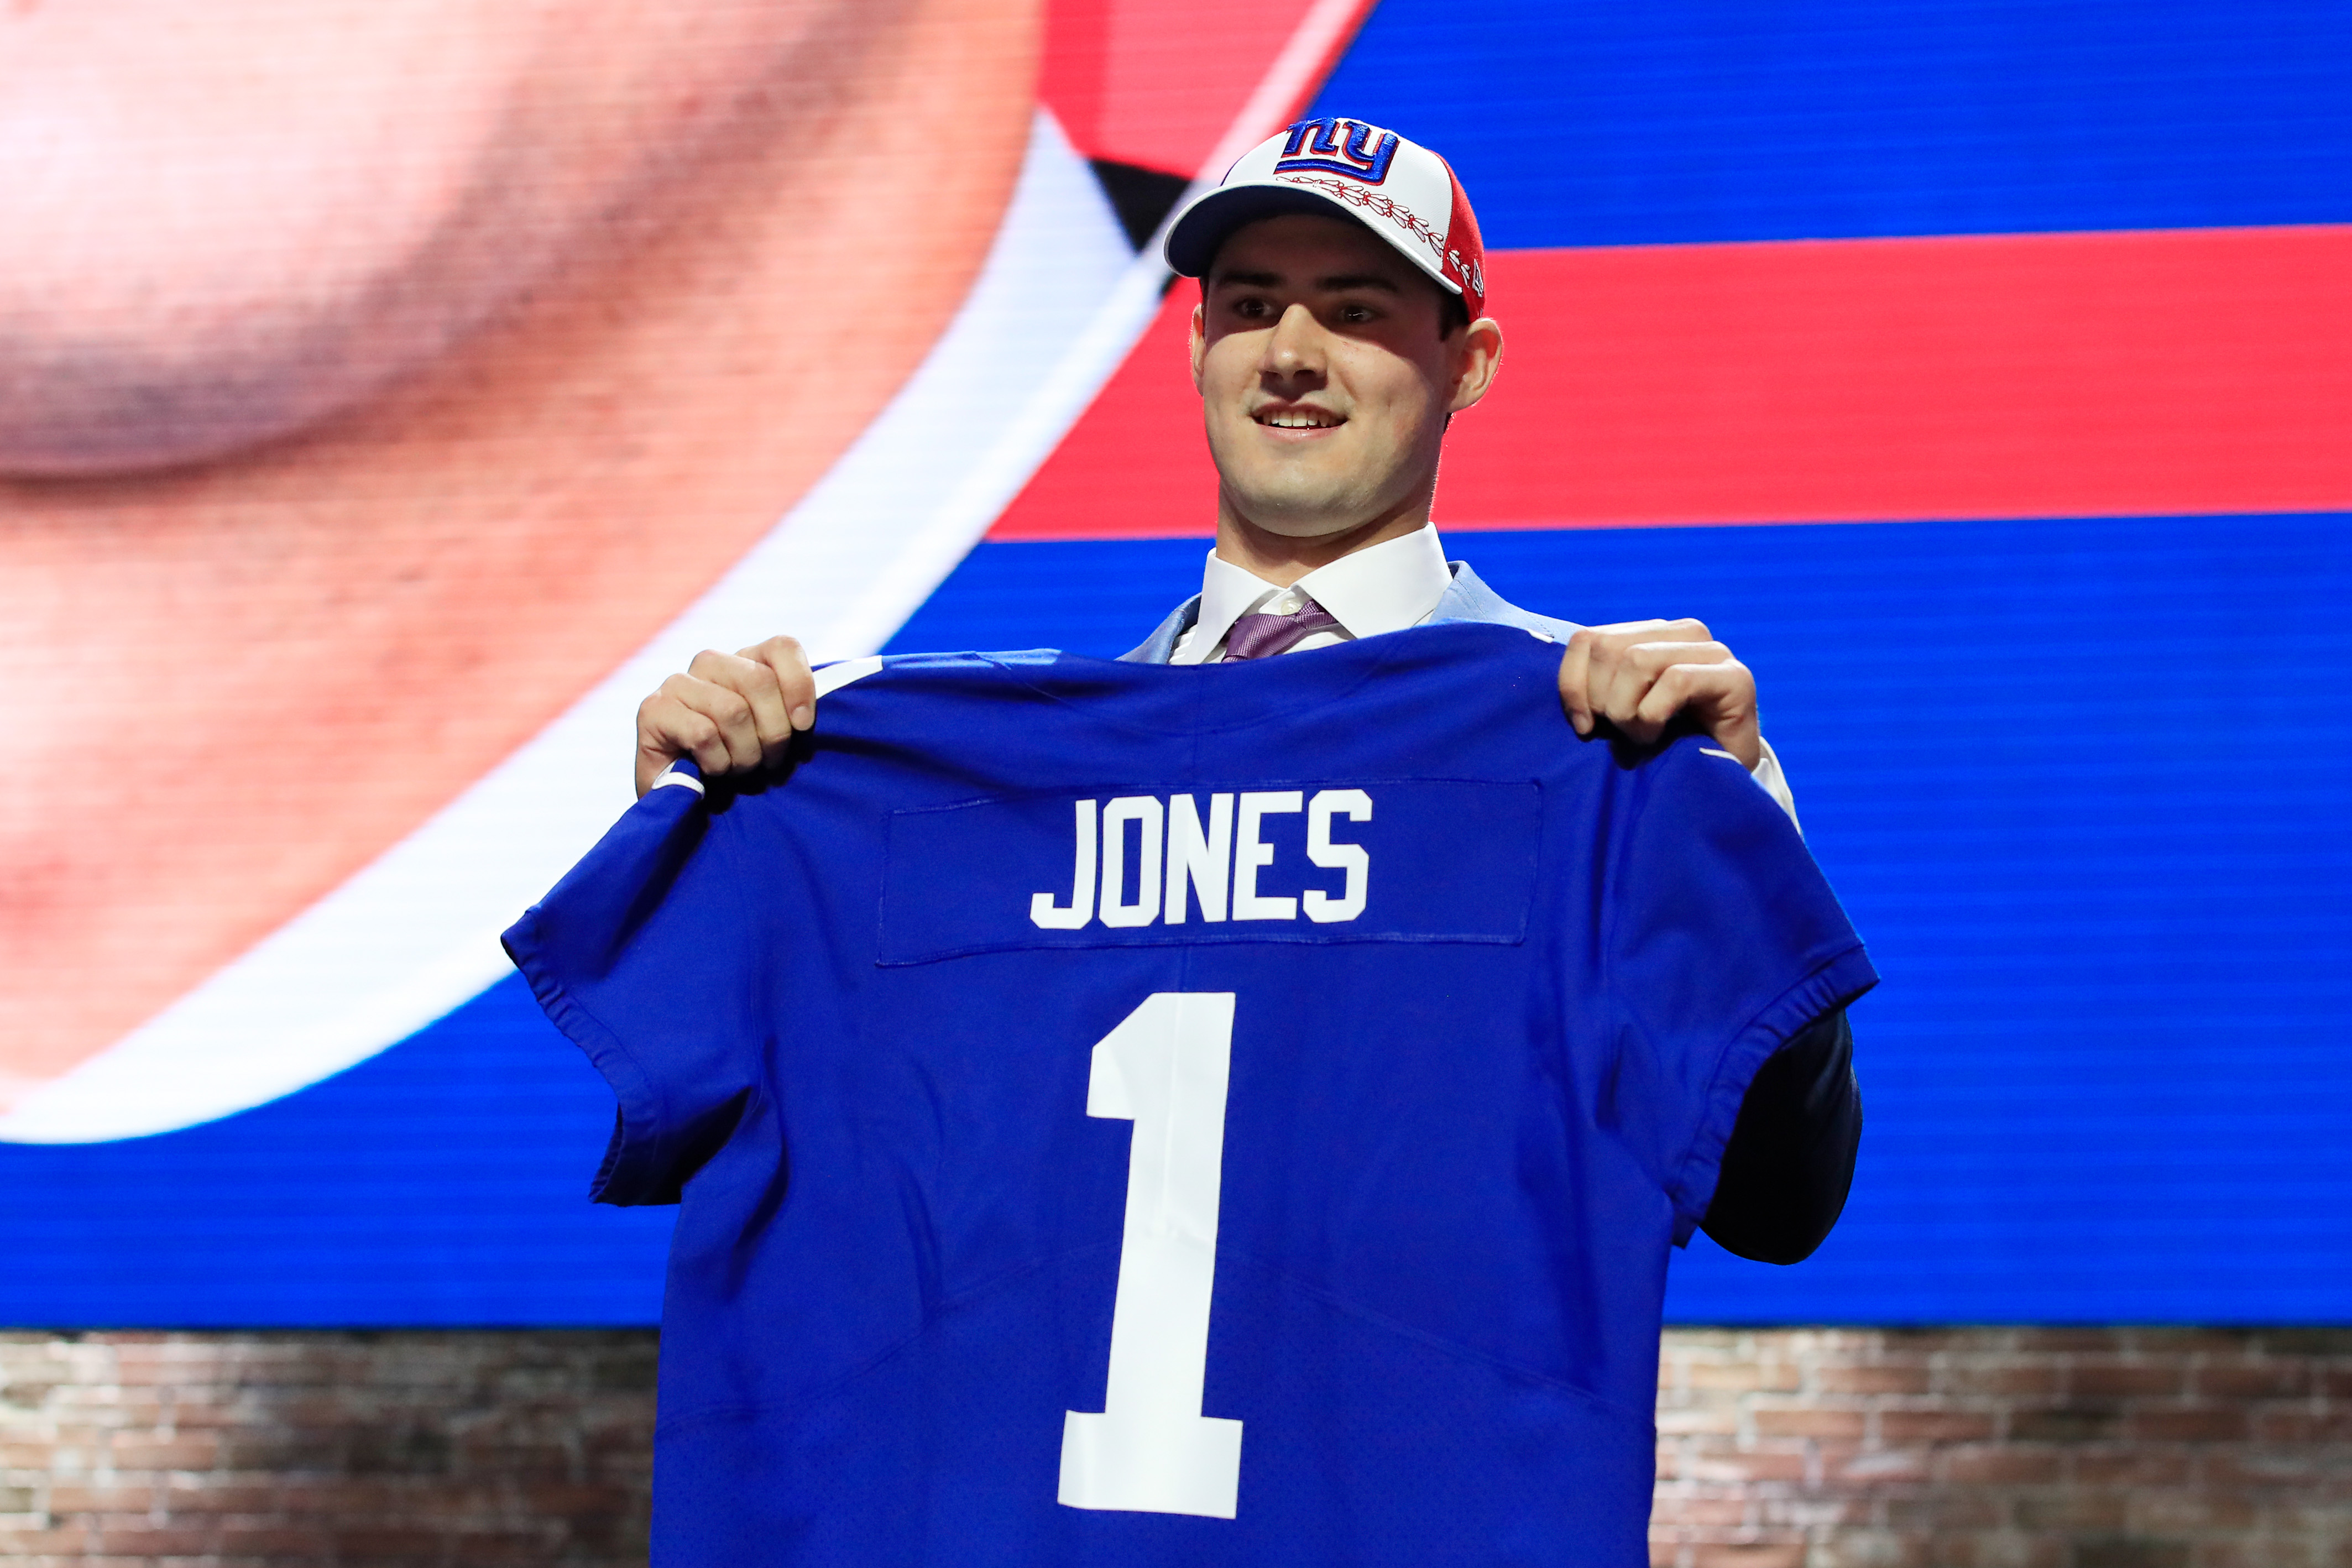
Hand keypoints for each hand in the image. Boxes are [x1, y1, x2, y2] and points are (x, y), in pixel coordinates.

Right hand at [634, 635, 815, 796]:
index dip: (800, 685)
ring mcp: (678, 683)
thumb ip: (796, 712)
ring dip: (744, 754)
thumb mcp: (777, 736)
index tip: (805, 726)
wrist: (689, 803)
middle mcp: (710, 663)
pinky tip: (712, 772)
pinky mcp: (653, 710)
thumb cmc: (743, 767)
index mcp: (746, 660)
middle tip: (769, 763)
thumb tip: (819, 708)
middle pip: (759, 681)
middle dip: (773, 732)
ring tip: (739, 771)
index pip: (782, 646)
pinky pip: (704, 733)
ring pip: (732, 710)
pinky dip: (718, 762)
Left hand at [1557, 618, 1760, 768]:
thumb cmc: (1662, 745)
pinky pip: (1676, 681)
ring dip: (1629, 710)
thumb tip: (1565, 693)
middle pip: (1608, 647)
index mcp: (1650, 633)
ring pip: (1638, 660)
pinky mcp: (1735, 677)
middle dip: (1601, 700)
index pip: (1587, 639)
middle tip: (1618, 732)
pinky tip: (1660, 736)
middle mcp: (1683, 632)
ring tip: (1641, 736)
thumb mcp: (1617, 711)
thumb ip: (1593, 687)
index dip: (1573, 684)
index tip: (1581, 726)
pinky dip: (1655, 715)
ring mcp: (1713, 651)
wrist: (1718, 779)